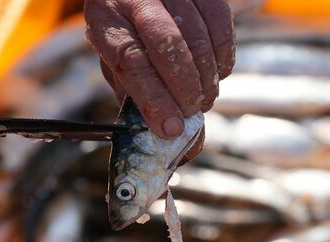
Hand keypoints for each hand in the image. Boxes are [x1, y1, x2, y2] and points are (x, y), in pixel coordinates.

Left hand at [84, 0, 234, 139]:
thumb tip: (169, 135)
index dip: (155, 99)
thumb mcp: (115, 59)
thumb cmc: (123, 29)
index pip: (132, 62)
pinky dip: (223, 57)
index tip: (171, 128)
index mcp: (106, 19)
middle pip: (168, 45)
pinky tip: (215, 74)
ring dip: (207, 78)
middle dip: (186, 88)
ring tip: (203, 99)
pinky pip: (222, 24)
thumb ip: (135, 94)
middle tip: (191, 113)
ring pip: (199, 36)